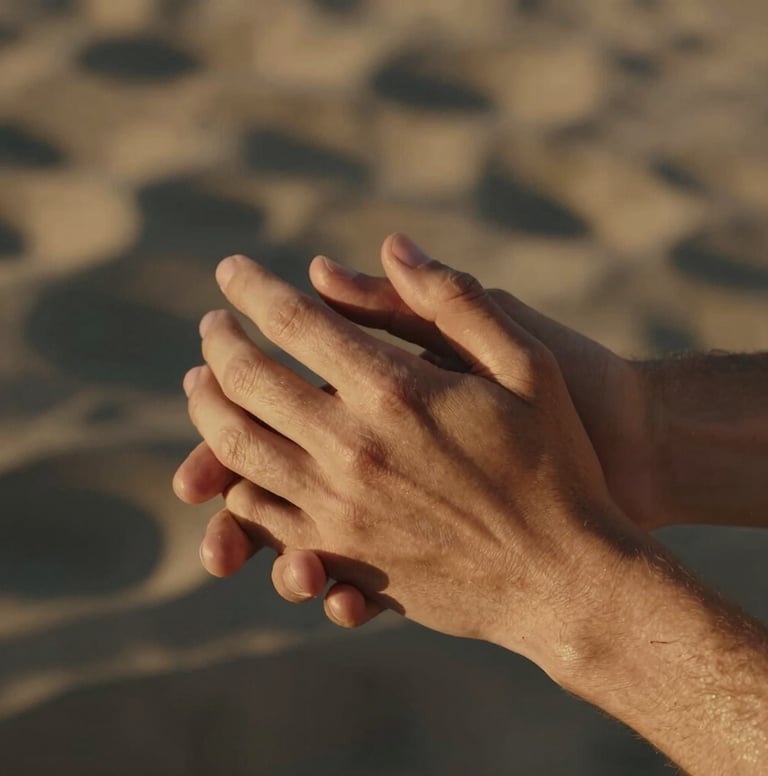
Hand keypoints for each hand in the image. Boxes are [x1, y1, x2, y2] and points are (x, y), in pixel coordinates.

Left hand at [179, 236, 650, 672]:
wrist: (565, 576)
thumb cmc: (557, 463)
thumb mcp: (526, 364)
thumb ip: (453, 300)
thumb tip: (390, 244)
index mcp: (395, 392)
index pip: (294, 321)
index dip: (253, 288)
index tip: (230, 269)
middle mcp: (353, 449)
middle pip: (247, 381)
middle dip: (219, 342)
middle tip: (212, 324)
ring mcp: (340, 509)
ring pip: (237, 448)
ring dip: (207, 407)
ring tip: (201, 382)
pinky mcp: (343, 555)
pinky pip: (262, 512)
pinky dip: (237, 476)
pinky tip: (237, 458)